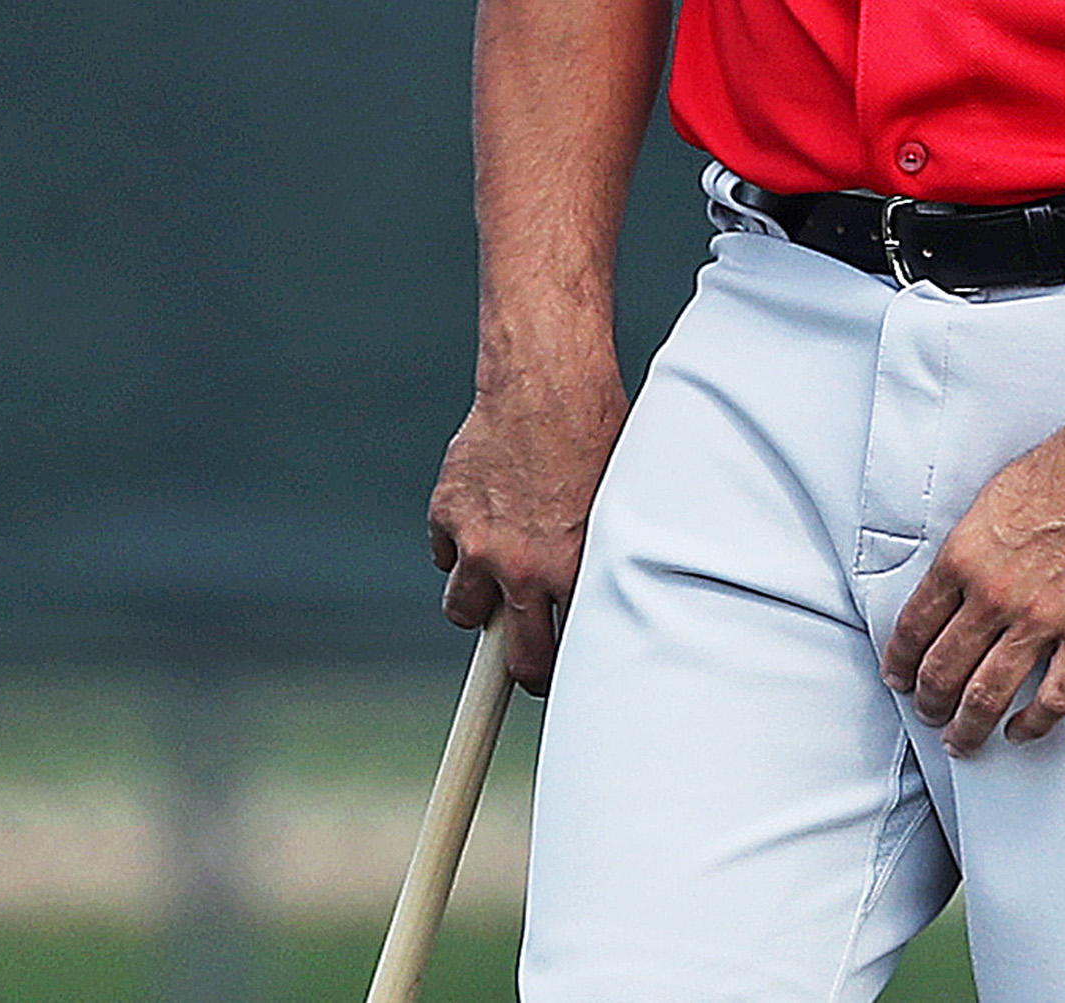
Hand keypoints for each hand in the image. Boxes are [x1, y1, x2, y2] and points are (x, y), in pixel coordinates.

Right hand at [427, 363, 630, 695]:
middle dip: (522, 661)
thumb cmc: (600, 437)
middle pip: (512, 658)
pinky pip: (444, 552)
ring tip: (502, 572)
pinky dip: (459, 544)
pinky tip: (485, 517)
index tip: (558, 681)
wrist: (547, 383)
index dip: (559, 677)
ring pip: (464, 609)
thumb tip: (611, 607)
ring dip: (482, 599)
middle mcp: (523, 569)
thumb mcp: (621, 509)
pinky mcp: (446, 512)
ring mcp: (478, 543)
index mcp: (574, 574)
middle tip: (529, 647)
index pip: (560, 661)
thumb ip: (604, 565)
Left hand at [882, 402, 1064, 752]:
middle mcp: (994, 594)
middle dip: (929, 701)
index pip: (914, 627)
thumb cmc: (1061, 472)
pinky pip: (1055, 697)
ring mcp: (1043, 619)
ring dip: (970, 725)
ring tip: (963, 740)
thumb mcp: (987, 503)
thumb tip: (950, 589)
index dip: (900, 662)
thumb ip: (966, 551)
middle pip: (944, 669)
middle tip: (927, 715)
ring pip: (990, 694)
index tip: (898, 677)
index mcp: (962, 558)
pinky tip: (1022, 733)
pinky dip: (1035, 724)